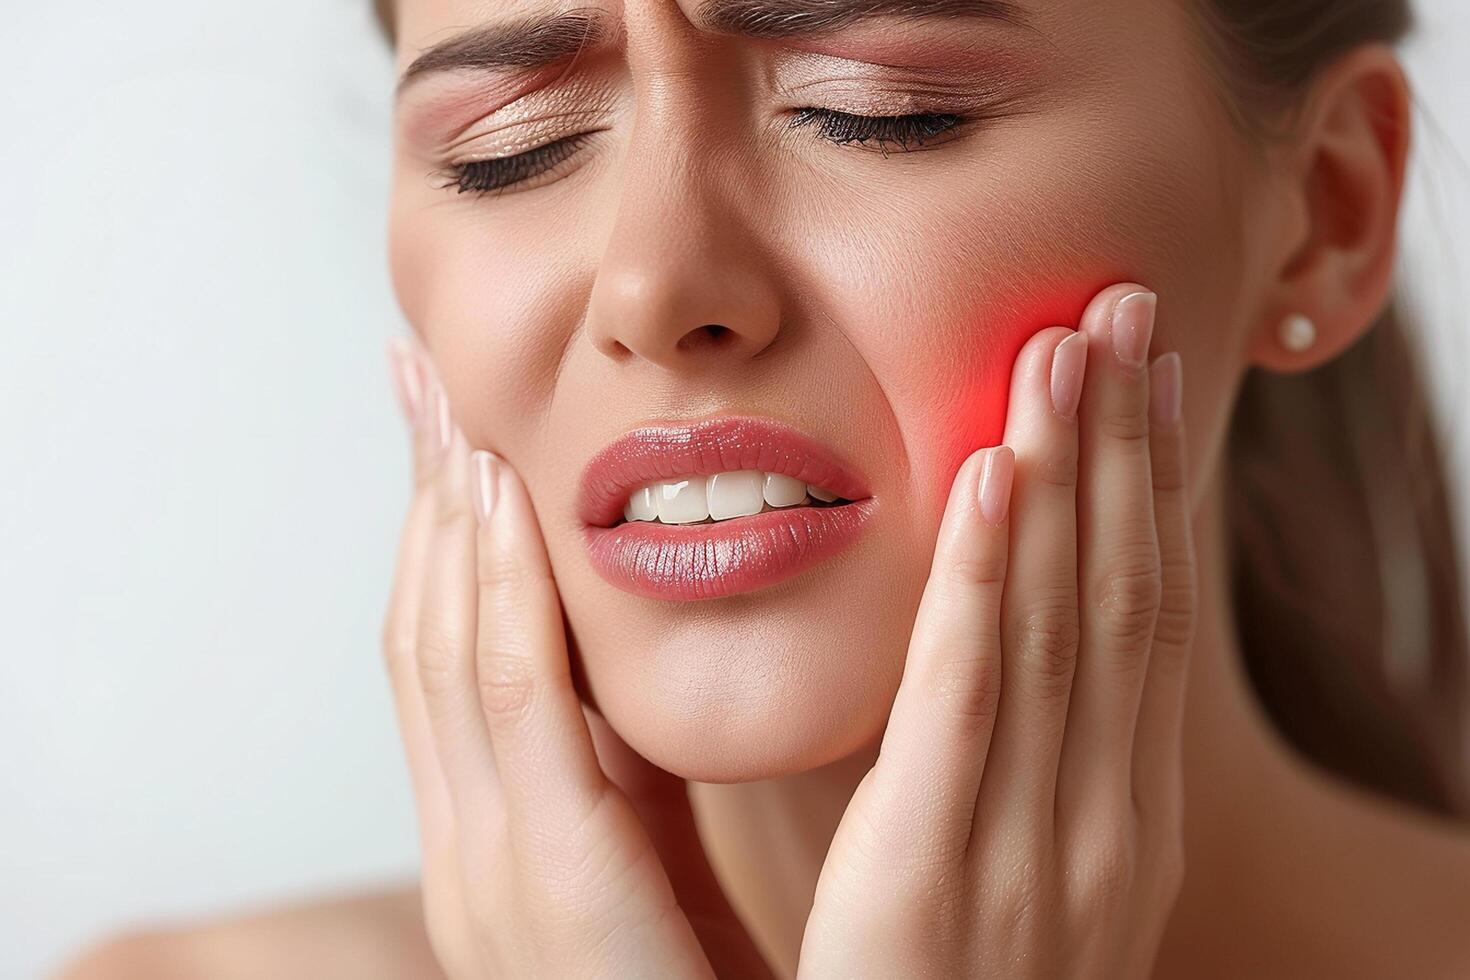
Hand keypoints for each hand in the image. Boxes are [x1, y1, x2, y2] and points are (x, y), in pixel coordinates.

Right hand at [380, 341, 772, 979]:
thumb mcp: (645, 845)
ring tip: (458, 410)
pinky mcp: (547, 885)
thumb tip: (624, 641)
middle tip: (423, 379)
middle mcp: (464, 843)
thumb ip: (623, 752)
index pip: (449, 649)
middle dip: (422, 501)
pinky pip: (515, 710)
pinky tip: (506, 507)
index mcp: (493, 832)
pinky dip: (503, 596)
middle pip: (425, 631)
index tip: (447, 427)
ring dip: (451, 522)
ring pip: (448, 652)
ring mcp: (486, 867)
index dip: (441, 531)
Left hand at [797, 283, 1197, 977]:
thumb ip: (996, 759)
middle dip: (1128, 447)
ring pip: (1066, 629)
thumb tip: (982, 636)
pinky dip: (992, 585)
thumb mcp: (996, 864)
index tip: (1137, 371)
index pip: (1138, 622)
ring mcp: (1035, 858)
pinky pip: (970, 706)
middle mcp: (1098, 829)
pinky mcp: (932, 879)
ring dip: (1074, 476)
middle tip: (1122, 306)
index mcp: (1110, 821)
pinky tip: (997, 475)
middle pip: (1121, 601)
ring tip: (1067, 344)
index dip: (1146, 486)